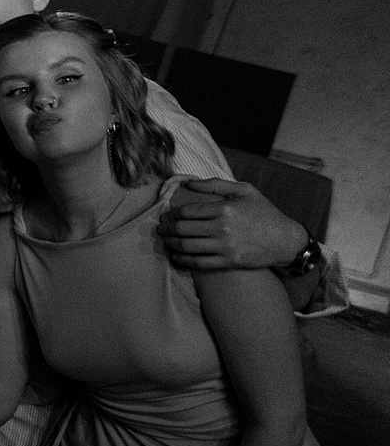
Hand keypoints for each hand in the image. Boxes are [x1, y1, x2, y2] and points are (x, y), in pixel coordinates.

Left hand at [158, 179, 309, 270]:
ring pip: (187, 246)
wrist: (285, 240)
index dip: (172, 214)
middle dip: (167, 229)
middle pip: (183, 229)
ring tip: (165, 240)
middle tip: (160, 228)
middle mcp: (222, 228)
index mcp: (224, 209)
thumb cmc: (264, 213)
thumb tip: (188, 182)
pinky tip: (176, 256)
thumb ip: (215, 184)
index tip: (166, 215)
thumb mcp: (244, 190)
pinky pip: (199, 263)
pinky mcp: (229, 262)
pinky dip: (183, 260)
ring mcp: (225, 247)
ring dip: (171, 244)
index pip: (188, 212)